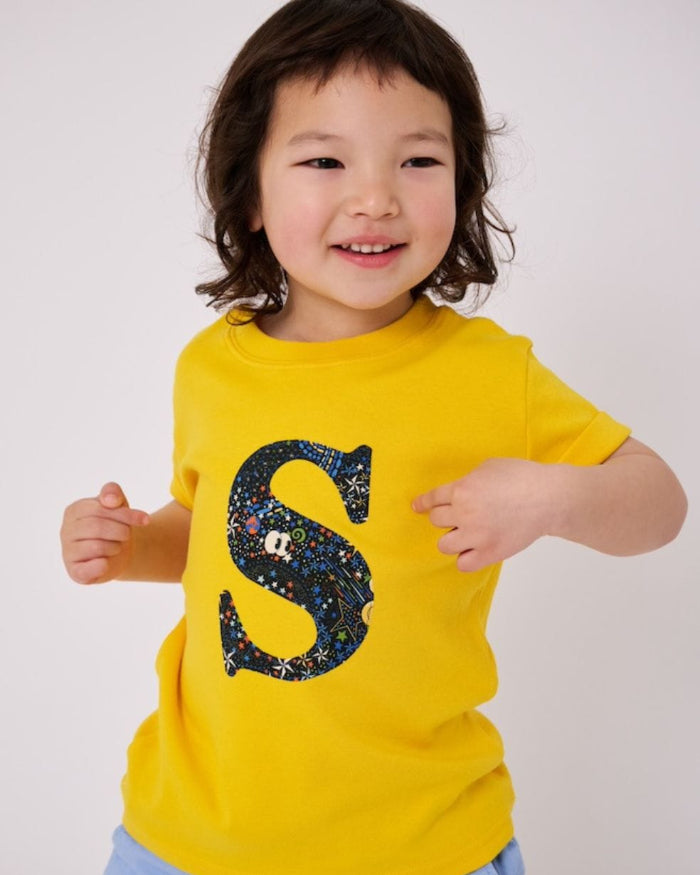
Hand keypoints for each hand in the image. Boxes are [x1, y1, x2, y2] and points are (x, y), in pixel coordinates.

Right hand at [60, 482, 149, 583]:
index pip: (99, 509)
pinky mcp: (75, 572)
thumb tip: (110, 500)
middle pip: (97, 527)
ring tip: (116, 546)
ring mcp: (68, 552)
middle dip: (121, 531)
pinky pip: (87, 569)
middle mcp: (66, 531)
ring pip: (96, 547)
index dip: (125, 515)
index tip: (146, 520)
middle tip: (126, 534)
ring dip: (115, 546)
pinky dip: (102, 566)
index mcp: (74, 511)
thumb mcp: (117, 504)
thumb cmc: (115, 524)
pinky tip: (107, 562)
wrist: (118, 552)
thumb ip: (112, 492)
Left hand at [412, 458, 554, 571]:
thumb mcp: (488, 467)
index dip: (423, 503)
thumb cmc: (522, 477)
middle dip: (446, 517)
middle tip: (459, 516)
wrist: (549, 498)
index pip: (432, 498)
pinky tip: (473, 550)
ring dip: (452, 538)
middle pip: (436, 521)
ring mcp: (476, 536)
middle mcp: (464, 513)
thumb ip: (469, 481)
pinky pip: (463, 564)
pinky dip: (465, 558)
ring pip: (444, 545)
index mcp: (462, 489)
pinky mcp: (490, 553)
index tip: (418, 507)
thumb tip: (459, 492)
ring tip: (465, 534)